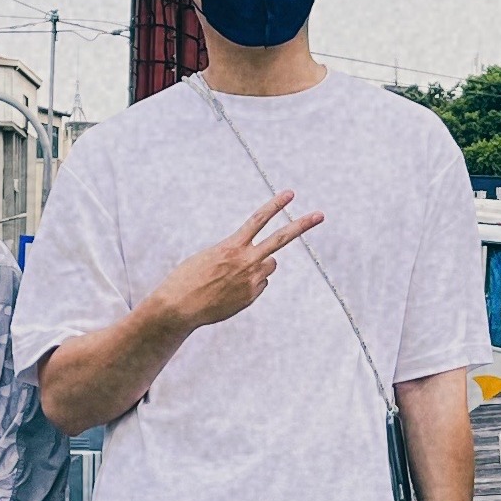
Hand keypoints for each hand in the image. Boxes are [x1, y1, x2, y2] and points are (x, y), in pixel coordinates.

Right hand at [156, 194, 319, 331]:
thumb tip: (267, 263)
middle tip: (320, 215)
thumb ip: (238, 254)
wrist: (179, 306)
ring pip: (270, 265)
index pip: (258, 219)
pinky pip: (259, 285)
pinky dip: (249, 285)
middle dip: (302, 225)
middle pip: (280, 239)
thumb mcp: (211, 256)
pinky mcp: (251, 297)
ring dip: (260, 265)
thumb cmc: (189, 278)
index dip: (275, 205)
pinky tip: (229, 290)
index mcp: (232, 246)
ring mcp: (251, 280)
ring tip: (234, 274)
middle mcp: (246, 261)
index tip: (290, 194)